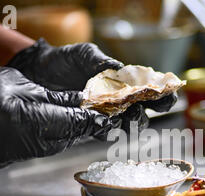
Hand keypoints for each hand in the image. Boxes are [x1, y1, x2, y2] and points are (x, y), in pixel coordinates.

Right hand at [0, 62, 119, 171]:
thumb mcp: (16, 82)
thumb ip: (49, 97)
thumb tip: (75, 102)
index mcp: (23, 120)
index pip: (69, 124)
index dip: (88, 121)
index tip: (102, 119)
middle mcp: (16, 145)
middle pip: (60, 141)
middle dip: (75, 130)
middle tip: (86, 119)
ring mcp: (4, 157)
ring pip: (44, 150)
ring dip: (57, 137)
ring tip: (63, 123)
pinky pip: (24, 154)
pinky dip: (34, 143)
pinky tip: (34, 130)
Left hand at [7, 38, 178, 115]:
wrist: (36, 72)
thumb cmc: (64, 61)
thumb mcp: (85, 55)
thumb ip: (104, 63)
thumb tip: (121, 70)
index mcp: (122, 83)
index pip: (148, 91)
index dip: (162, 96)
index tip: (168, 97)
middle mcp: (116, 101)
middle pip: (140, 114)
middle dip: (142, 115)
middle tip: (136, 111)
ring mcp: (103, 114)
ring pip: (124, 126)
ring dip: (127, 126)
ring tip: (121, 120)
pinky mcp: (87, 124)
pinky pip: (102, 131)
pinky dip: (106, 131)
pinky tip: (105, 128)